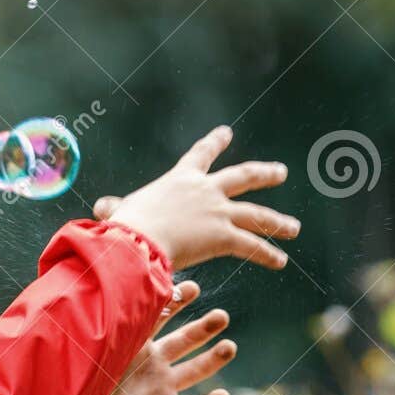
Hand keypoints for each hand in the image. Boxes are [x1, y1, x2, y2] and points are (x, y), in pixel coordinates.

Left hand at [75, 283, 235, 394]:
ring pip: (195, 371)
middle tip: (222, 316)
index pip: (161, 317)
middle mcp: (154, 363)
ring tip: (229, 347)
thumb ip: (106, 330)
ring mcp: (162, 388)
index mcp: (137, 345)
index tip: (192, 288)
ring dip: (213, 359)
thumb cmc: (80, 390)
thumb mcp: (95, 355)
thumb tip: (106, 294)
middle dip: (205, 328)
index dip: (177, 302)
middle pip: (186, 341)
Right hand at [94, 124, 299, 271]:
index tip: (226, 133)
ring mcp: (218, 212)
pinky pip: (252, 246)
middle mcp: (205, 190)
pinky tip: (281, 261)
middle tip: (280, 173)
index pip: (201, 155)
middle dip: (263, 175)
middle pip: (243, 178)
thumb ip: (117, 208)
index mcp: (180, 180)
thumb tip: (101, 209)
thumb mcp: (122, 212)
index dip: (214, 143)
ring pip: (256, 215)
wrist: (138, 240)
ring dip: (277, 222)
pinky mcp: (224, 237)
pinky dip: (268, 254)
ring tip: (293, 228)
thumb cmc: (125, 227)